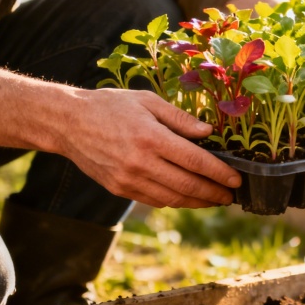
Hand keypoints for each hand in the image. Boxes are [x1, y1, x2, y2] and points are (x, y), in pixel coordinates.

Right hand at [61, 88, 240, 208]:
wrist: (68, 123)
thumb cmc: (111, 106)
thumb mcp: (147, 101)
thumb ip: (180, 119)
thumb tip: (208, 134)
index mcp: (151, 138)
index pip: (195, 161)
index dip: (220, 173)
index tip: (236, 179)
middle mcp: (141, 162)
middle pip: (188, 185)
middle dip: (214, 193)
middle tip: (231, 195)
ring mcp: (129, 179)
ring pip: (173, 198)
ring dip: (198, 202)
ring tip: (214, 200)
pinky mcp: (119, 189)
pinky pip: (155, 200)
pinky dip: (176, 201)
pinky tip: (188, 197)